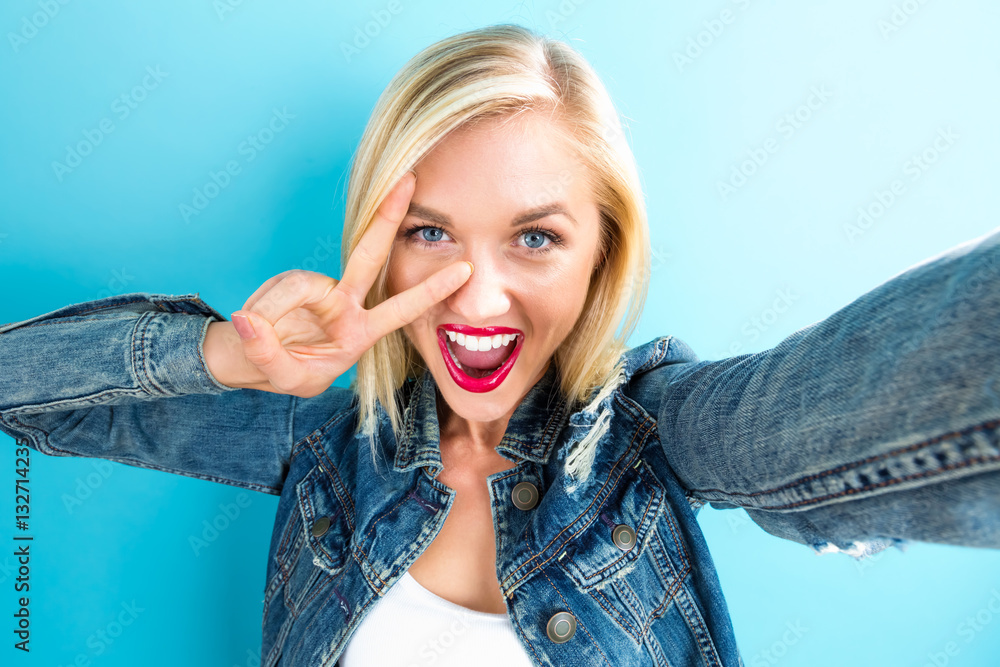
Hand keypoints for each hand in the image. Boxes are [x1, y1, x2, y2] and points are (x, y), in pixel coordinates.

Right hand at [204, 171, 472, 396]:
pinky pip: (276, 288)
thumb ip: (269, 354)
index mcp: (361, 331)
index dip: (432, 291)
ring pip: (297, 287)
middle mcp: (346, 302)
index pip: (403, 309)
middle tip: (407, 179)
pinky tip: (254, 321)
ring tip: (258, 333)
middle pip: (369, 255)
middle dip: (388, 217)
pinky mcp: (292, 280)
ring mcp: (319, 288)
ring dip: (273, 311)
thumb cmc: (287, 370)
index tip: (465, 270)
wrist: (253, 361)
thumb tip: (249, 320)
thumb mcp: (286, 378)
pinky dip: (261, 308)